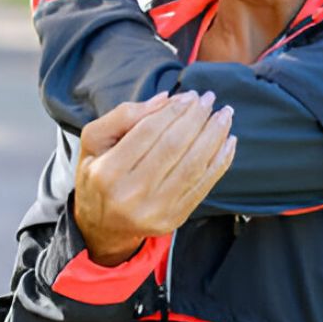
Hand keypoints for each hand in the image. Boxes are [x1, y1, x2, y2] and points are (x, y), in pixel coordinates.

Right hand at [73, 91, 236, 265]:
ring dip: (214, 136)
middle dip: (196, 118)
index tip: (189, 96)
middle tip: (208, 99)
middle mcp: (131, 194)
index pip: (148, 132)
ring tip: (224, 115)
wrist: (102, 226)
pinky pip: (203, 185)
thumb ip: (123, 116)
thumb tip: (166, 99)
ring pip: (193, 165)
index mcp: (107, 171)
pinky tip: (229, 141)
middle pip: (174, 146)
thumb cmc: (98, 174)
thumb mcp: (93, 141)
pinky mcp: (174, 218)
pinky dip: (220, 161)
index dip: (173, 110)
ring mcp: (155, 210)